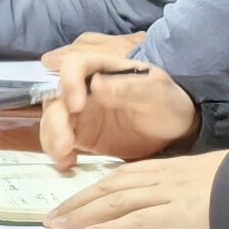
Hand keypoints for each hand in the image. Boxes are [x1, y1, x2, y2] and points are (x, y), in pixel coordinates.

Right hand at [38, 35, 197, 170]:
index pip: (75, 64)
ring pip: (53, 120)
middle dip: (55, 121)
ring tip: (64, 156)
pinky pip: (60, 140)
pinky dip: (58, 152)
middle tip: (65, 144)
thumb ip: (129, 88)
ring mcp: (81, 112)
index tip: (76, 105)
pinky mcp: (81, 134)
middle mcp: (85, 88)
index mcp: (104, 68)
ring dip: (52, 138)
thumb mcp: (156, 92)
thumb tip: (96, 85)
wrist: (177, 130)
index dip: (69, 81)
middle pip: (57, 97)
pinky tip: (67, 164)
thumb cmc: (169, 103)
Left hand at [44, 152, 228, 228]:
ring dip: (84, 216)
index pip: (117, 177)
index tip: (69, 203)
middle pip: (108, 187)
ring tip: (60, 228)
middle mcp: (160, 177)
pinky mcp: (180, 212)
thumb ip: (174, 188)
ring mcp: (169, 194)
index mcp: (164, 168)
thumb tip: (156, 202)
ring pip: (116, 202)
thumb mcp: (199, 179)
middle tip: (51, 219)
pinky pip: (139, 221)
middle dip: (76, 203)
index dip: (89, 190)